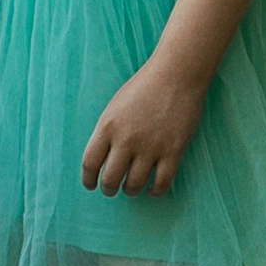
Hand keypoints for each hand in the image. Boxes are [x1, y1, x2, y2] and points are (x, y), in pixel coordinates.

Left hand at [79, 60, 207, 197]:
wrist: (176, 74)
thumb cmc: (144, 87)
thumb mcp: (115, 107)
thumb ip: (107, 132)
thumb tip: (104, 159)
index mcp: (108, 127)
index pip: (90, 163)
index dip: (88, 179)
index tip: (91, 185)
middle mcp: (126, 140)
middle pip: (110, 179)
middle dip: (108, 189)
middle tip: (111, 189)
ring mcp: (150, 147)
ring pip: (134, 185)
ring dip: (130, 191)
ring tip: (131, 188)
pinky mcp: (173, 151)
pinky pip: (162, 183)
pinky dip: (155, 191)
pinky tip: (152, 189)